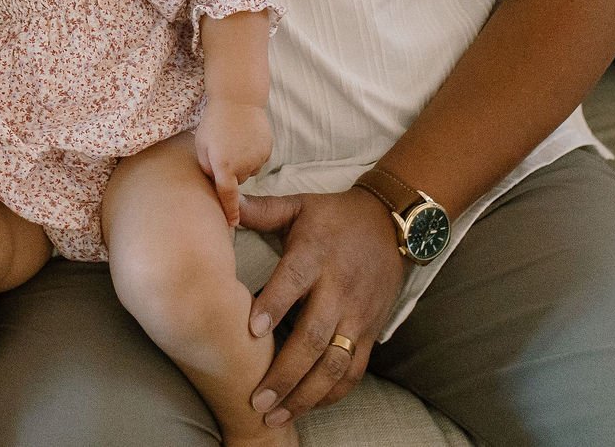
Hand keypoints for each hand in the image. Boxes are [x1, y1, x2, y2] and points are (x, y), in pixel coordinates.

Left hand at [194, 98, 272, 224]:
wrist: (238, 99)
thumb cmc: (214, 122)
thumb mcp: (201, 145)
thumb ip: (207, 168)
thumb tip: (216, 185)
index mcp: (223, 164)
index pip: (226, 195)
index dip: (229, 211)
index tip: (232, 225)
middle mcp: (243, 164)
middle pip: (236, 181)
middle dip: (229, 172)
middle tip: (222, 150)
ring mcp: (258, 158)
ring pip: (248, 171)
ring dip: (241, 163)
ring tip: (234, 141)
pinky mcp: (267, 151)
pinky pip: (258, 161)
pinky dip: (252, 155)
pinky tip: (245, 139)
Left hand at [237, 187, 406, 429]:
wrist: (391, 223)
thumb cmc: (334, 217)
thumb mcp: (298, 205)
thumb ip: (260, 209)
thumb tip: (222, 200)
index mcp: (315, 255)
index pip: (294, 282)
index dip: (274, 305)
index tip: (252, 330)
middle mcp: (338, 289)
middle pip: (314, 336)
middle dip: (285, 372)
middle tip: (256, 398)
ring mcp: (357, 314)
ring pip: (335, 363)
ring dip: (306, 394)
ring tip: (276, 414)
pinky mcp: (371, 331)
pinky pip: (355, 369)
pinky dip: (333, 393)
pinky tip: (308, 407)